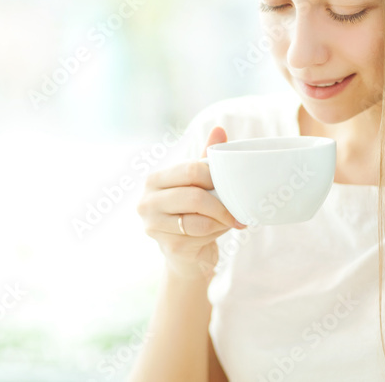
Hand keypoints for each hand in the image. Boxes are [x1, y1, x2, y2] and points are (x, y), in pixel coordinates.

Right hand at [136, 126, 245, 280]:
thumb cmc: (191, 214)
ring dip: (221, 219)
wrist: (184, 255)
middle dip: (221, 202)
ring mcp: (154, 226)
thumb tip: (219, 129)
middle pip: (194, 195)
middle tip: (238, 208)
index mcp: (154, 180)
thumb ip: (206, 159)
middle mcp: (147, 202)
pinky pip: (201, 235)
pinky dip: (217, 231)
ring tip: (231, 220)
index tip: (230, 184)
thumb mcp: (197, 185)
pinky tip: (220, 230)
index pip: (190, 170)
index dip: (215, 176)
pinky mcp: (168, 246)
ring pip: (199, 218)